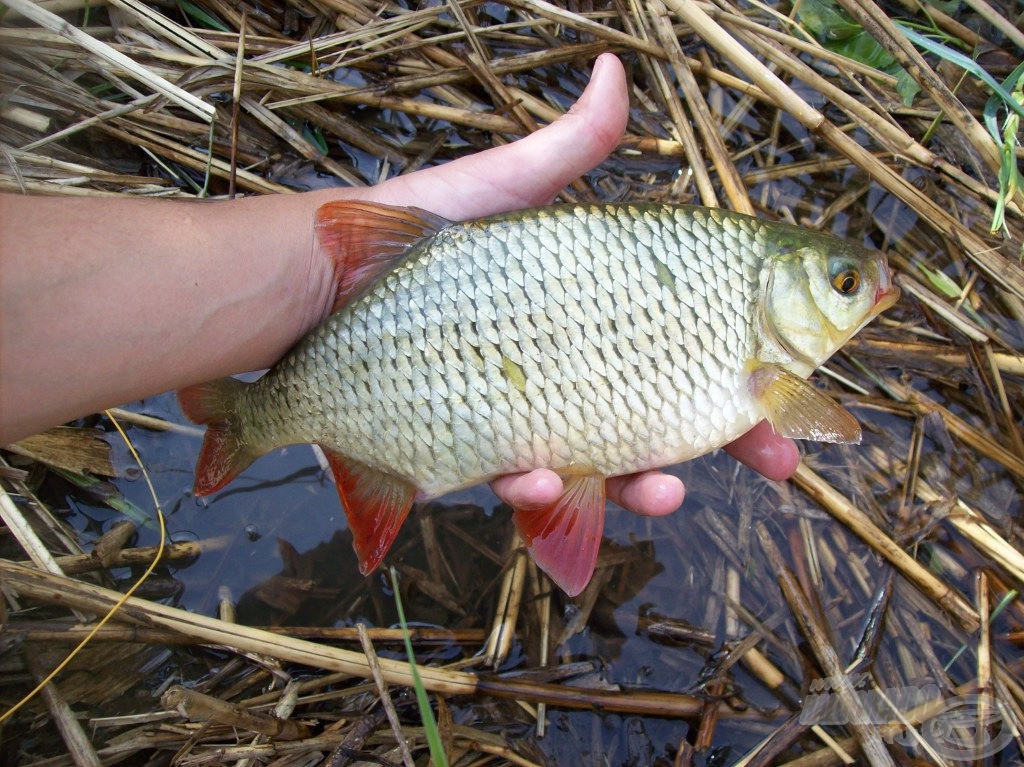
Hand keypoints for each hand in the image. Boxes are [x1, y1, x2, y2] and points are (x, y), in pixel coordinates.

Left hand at [361, 53, 798, 514]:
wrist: (303, 306)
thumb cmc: (403, 248)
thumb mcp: (492, 195)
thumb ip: (562, 152)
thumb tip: (614, 70)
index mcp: (584, 317)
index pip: (684, 346)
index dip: (748, 377)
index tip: (791, 396)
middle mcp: (563, 371)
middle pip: (663, 416)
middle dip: (722, 443)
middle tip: (778, 457)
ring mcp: (523, 420)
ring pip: (604, 469)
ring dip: (644, 486)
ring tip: (661, 487)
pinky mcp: (475, 459)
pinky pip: (520, 489)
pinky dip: (538, 493)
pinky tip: (534, 478)